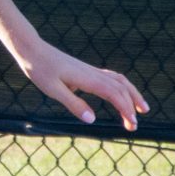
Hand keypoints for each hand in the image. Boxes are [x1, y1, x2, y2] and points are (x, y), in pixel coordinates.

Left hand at [23, 42, 150, 130]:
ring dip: (132, 94)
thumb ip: (73, 103)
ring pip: (119, 81)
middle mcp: (93, 73)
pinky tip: (121, 96)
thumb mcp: (53, 90)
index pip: (114, 94)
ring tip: (142, 108)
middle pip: (122, 87)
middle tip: (135, 126)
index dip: (125, 108)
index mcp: (87, 79)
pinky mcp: (86, 71)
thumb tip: (92, 119)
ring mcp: (91, 71)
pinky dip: (121, 87)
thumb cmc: (40, 69)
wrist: (33, 50)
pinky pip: (111, 78)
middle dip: (132, 105)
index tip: (132, 123)